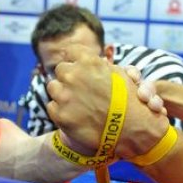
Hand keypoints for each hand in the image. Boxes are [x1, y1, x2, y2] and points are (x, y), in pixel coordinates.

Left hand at [46, 47, 168, 157]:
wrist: (131, 130)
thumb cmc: (127, 100)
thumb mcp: (118, 74)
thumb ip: (99, 64)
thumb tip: (84, 59)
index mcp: (88, 61)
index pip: (70, 51)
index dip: (75, 60)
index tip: (78, 67)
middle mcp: (73, 75)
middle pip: (60, 69)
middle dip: (68, 77)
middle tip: (80, 89)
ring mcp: (65, 95)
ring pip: (53, 87)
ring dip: (62, 93)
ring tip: (77, 102)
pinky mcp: (60, 114)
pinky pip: (52, 106)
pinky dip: (61, 110)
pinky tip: (75, 115)